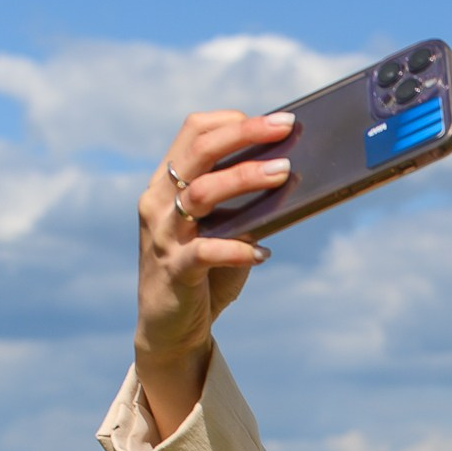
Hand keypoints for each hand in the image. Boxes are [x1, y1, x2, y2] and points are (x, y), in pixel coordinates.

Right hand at [135, 108, 296, 436]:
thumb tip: (292, 178)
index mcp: (168, 183)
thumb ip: (245, 206)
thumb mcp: (224, 231)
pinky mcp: (174, 270)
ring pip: (201, 193)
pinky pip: (206, 251)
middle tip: (285, 129)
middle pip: (199, 151)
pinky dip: (238, 249)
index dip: (232, 121)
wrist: (170, 328)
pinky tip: (263, 253)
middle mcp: (158, 201)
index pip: (193, 131)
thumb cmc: (204, 273)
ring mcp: (163, 234)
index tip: (272, 122)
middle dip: (244, 135)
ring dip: (245, 179)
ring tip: (284, 173)